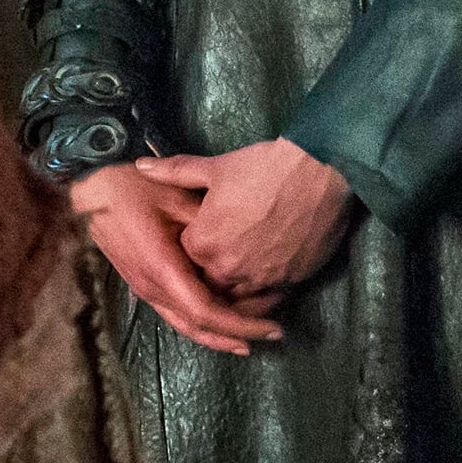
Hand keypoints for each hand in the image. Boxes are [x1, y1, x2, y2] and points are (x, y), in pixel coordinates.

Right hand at [70, 164, 285, 355]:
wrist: (90, 190)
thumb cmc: (132, 188)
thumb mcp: (176, 197)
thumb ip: (208, 226)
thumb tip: (240, 249)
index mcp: (161, 268)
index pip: (205, 312)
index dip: (240, 325)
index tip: (271, 327)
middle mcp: (151, 287)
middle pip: (197, 327)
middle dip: (236, 335)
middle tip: (272, 333)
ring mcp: (144, 288)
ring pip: (185, 324)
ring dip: (218, 334)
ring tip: (251, 335)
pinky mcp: (143, 283)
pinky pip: (175, 312)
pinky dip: (201, 322)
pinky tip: (220, 320)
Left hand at [143, 139, 357, 306]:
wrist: (320, 172)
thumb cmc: (263, 168)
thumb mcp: (214, 168)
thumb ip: (174, 172)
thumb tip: (141, 164)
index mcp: (203, 244)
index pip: (186, 259)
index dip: (193, 248)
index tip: (202, 235)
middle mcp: (229, 268)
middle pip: (210, 284)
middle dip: (212, 274)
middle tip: (222, 258)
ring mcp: (262, 278)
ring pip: (241, 298)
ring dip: (239, 290)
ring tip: (244, 274)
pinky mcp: (292, 280)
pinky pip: (272, 298)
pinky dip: (267, 293)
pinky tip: (268, 280)